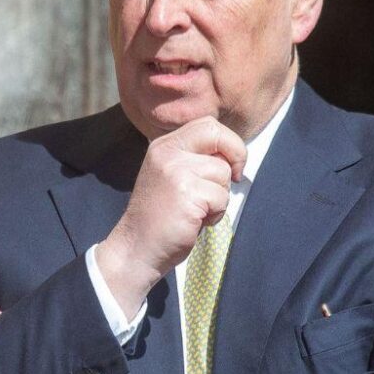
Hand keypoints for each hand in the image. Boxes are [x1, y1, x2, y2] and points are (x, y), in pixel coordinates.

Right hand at [95, 116, 246, 317]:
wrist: (136, 249)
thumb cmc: (160, 217)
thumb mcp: (172, 176)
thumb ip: (195, 160)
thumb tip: (231, 154)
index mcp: (164, 145)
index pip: (207, 125)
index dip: (228, 142)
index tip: (231, 165)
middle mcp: (168, 152)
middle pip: (217, 134)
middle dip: (237, 155)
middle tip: (235, 178)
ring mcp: (176, 171)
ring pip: (223, 173)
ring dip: (220, 197)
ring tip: (199, 210)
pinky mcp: (186, 193)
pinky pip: (221, 197)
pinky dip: (216, 214)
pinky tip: (197, 221)